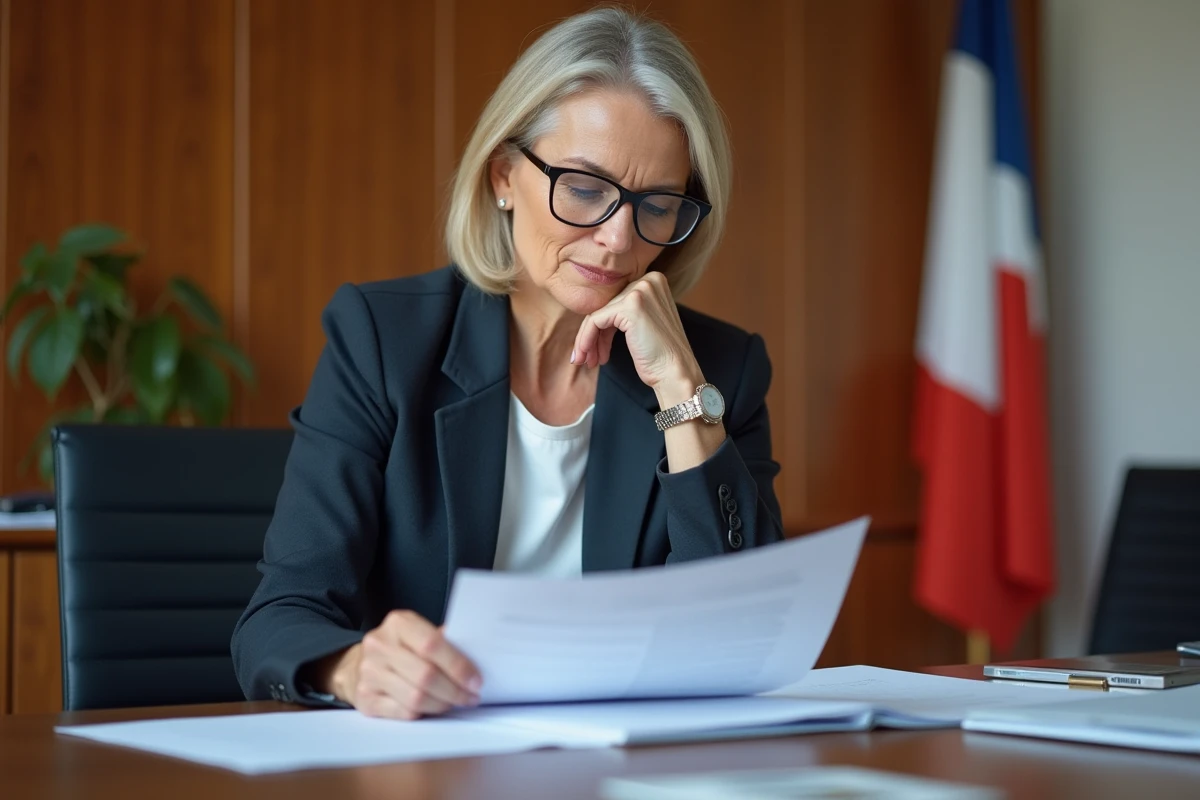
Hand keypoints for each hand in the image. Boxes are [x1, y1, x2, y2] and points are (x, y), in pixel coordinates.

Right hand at [320, 610, 481, 719]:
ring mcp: (369, 673)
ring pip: (415, 698)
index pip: (432, 644)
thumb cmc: (400, 648)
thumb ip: (442, 641)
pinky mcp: (366, 699)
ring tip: (454, 702)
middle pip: (425, 676)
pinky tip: (433, 708)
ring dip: (442, 704)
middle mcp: (379, 645)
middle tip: (470, 697)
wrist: (357, 663)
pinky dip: (424, 713)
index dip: (458, 666)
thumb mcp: (418, 633)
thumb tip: (476, 655)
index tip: (476, 680)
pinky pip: (403, 712)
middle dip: (455, 690)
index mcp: (398, 623)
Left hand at [572, 271, 700, 395]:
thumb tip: (592, 317)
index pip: (616, 302)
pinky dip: (586, 340)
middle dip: (594, 336)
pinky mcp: (630, 306)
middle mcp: (648, 280)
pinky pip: (595, 321)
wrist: (676, 373)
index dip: (602, 328)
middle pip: (606, 307)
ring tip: (587, 361)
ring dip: (587, 340)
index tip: (595, 350)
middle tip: (588, 358)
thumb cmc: (661, 356)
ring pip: (597, 314)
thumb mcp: (644, 324)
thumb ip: (625, 313)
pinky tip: (589, 357)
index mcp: (654, 281)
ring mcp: (640, 291)